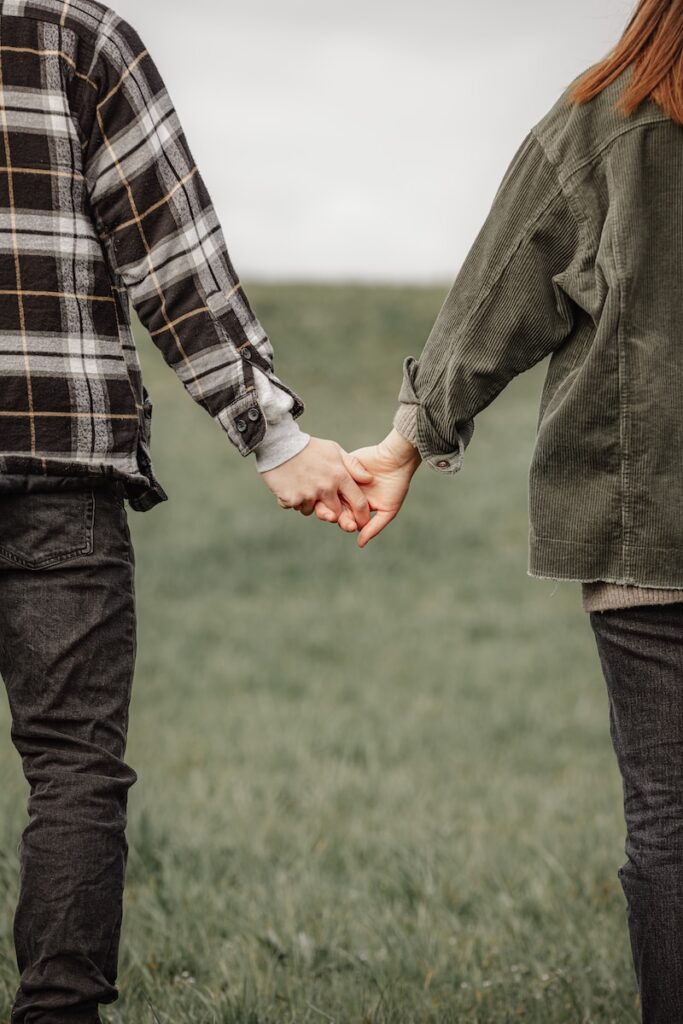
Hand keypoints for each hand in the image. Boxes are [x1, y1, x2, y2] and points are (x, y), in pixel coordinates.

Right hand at [261, 437, 373, 528]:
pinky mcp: (292, 499)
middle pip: (336, 513)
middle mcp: (326, 488)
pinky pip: (296, 507)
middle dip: (332, 511)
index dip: (362, 515)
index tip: (361, 522)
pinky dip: (292, 499)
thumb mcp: (334, 450)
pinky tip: (290, 484)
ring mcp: (309, 495)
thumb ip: (353, 466)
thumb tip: (369, 479)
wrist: (279, 445)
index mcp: (339, 476)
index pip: (358, 502)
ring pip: (313, 511)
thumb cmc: (309, 447)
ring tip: (302, 485)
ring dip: (309, 503)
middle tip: (323, 500)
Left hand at [315, 429, 420, 546]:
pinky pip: (329, 477)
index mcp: (358, 507)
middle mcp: (348, 496)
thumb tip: (360, 544)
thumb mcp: (387, 510)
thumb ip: (373, 527)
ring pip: (327, 495)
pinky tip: (331, 488)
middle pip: (332, 509)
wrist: (396, 460)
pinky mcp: (340, 467)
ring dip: (326, 502)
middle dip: (332, 515)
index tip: (349, 525)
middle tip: (335, 517)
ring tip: (331, 505)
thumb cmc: (396, 486)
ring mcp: (342, 481)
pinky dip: (329, 484)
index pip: (345, 519)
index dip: (345, 524)